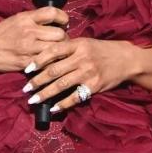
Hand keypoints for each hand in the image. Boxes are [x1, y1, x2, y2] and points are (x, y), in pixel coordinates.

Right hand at [0, 7, 69, 73]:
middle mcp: (29, 31)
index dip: (63, 17)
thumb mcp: (16, 20)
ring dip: (60, 53)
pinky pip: (46, 63)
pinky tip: (49, 63)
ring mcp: (28, 48)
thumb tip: (53, 21)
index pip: (52, 13)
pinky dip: (50, 63)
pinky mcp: (26, 62)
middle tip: (62, 42)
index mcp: (27, 18)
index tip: (64, 23)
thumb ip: (34, 20)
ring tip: (57, 53)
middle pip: (59, 34)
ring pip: (55, 50)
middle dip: (64, 39)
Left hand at [22, 36, 137, 112]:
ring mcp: (88, 73)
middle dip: (37, 81)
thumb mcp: (85, 43)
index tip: (26, 69)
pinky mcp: (94, 86)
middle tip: (25, 89)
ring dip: (45, 94)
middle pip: (54, 71)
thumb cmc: (103, 51)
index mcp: (77, 45)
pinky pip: (75, 97)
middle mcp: (81, 58)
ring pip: (61, 85)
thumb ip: (68, 48)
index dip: (37, 61)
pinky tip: (53, 108)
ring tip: (33, 100)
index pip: (52, 51)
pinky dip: (63, 104)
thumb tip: (46, 57)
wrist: (126, 59)